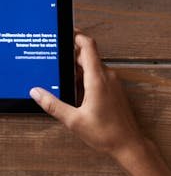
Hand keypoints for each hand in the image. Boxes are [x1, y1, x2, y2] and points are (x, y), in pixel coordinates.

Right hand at [30, 33, 144, 160]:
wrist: (128, 143)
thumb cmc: (105, 133)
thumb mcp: (73, 120)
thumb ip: (53, 105)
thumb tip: (37, 93)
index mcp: (97, 79)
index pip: (88, 47)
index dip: (77, 36)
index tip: (67, 32)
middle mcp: (107, 76)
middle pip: (89, 56)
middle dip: (72, 55)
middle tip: (57, 59)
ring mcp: (113, 82)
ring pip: (94, 67)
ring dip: (79, 68)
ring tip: (63, 77)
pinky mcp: (114, 90)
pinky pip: (99, 76)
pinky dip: (86, 78)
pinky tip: (76, 91)